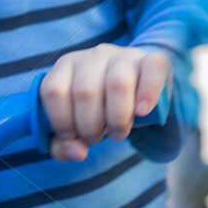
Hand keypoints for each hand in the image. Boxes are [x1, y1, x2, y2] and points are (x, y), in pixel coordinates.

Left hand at [40, 44, 171, 162]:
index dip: (61, 121)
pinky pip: (152, 70)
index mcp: (67, 65)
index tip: (73, 137)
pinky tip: (142, 112)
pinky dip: (148, 94)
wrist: (138, 90)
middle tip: (98, 137)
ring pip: (118, 83)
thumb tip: (78, 152)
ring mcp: (125, 55)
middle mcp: (94, 55)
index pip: (54, 90)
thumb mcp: (76, 127)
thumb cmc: (100, 110)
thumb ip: (64, 146)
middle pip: (86, 91)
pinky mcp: (153, 58)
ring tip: (118, 132)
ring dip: (117, 118)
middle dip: (90, 126)